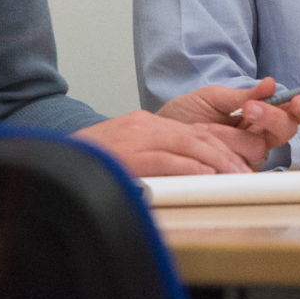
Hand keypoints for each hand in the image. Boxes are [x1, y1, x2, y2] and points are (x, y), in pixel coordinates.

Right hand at [75, 109, 257, 177]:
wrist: (55, 156)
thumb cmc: (93, 158)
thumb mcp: (128, 148)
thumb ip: (156, 154)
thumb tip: (188, 172)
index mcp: (148, 124)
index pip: (195, 133)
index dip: (221, 148)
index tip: (239, 164)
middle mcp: (145, 125)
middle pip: (197, 136)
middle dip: (225, 154)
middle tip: (245, 172)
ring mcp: (136, 137)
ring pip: (186, 144)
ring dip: (215, 160)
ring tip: (234, 174)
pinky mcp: (127, 153)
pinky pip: (164, 158)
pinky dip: (187, 165)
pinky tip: (204, 173)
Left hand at [161, 76, 299, 157]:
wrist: (157, 134)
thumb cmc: (185, 113)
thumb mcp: (212, 97)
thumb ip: (243, 94)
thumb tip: (271, 84)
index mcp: (260, 114)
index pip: (291, 112)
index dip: (299, 107)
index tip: (296, 100)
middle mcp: (257, 136)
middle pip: (285, 130)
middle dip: (272, 118)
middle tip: (251, 109)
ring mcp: (244, 156)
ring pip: (261, 148)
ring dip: (235, 134)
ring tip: (209, 126)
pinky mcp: (229, 173)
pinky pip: (238, 165)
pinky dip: (223, 150)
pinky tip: (209, 140)